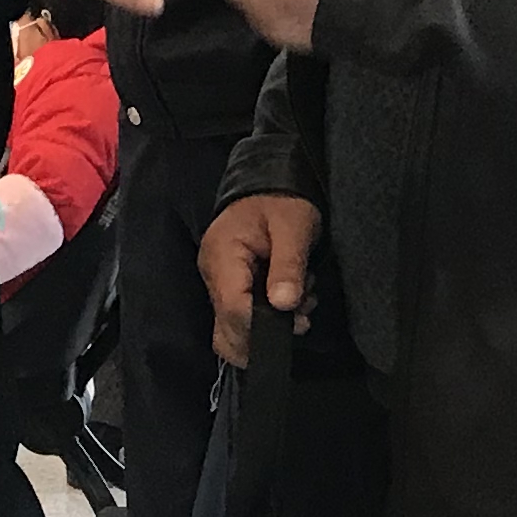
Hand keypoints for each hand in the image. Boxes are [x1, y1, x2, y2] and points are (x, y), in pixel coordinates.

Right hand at [201, 191, 320, 367]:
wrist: (269, 184)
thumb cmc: (282, 201)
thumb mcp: (294, 226)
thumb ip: (288, 265)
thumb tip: (284, 303)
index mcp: (223, 256)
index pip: (234, 309)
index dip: (262, 327)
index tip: (295, 323)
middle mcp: (214, 273)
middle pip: (228, 328)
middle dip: (267, 332)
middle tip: (301, 314)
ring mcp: (218, 281)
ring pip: (236, 327)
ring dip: (272, 324)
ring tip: (302, 300)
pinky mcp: (230, 285)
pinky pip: (243, 313)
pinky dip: (269, 316)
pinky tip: (293, 298)